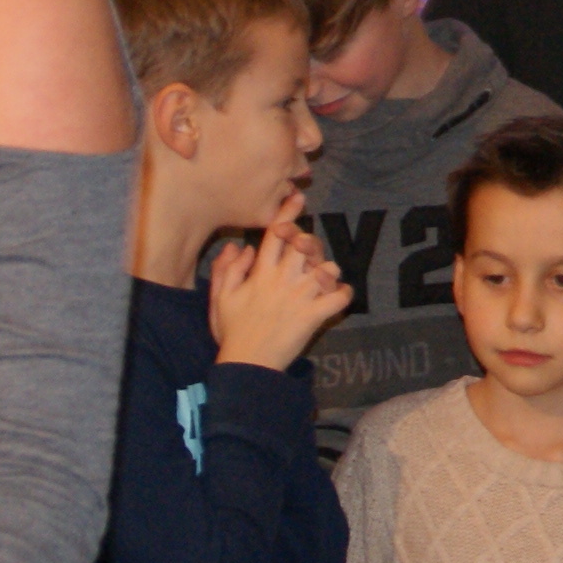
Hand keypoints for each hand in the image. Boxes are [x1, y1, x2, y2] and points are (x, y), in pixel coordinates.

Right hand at [209, 196, 350, 370]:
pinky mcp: (314, 316)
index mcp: (261, 273)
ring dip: (328, 269)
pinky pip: (339, 298)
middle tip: (307, 249)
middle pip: (305, 244)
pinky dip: (343, 294)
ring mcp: (301, 297)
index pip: (276, 235)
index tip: (298, 198)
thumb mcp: (220, 298)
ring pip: (327, 268)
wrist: (247, 365)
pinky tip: (337, 296)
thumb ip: (226, 269)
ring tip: (322, 277)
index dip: (287, 213)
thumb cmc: (232, 331)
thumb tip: (240, 246)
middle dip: (310, 240)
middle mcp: (283, 280)